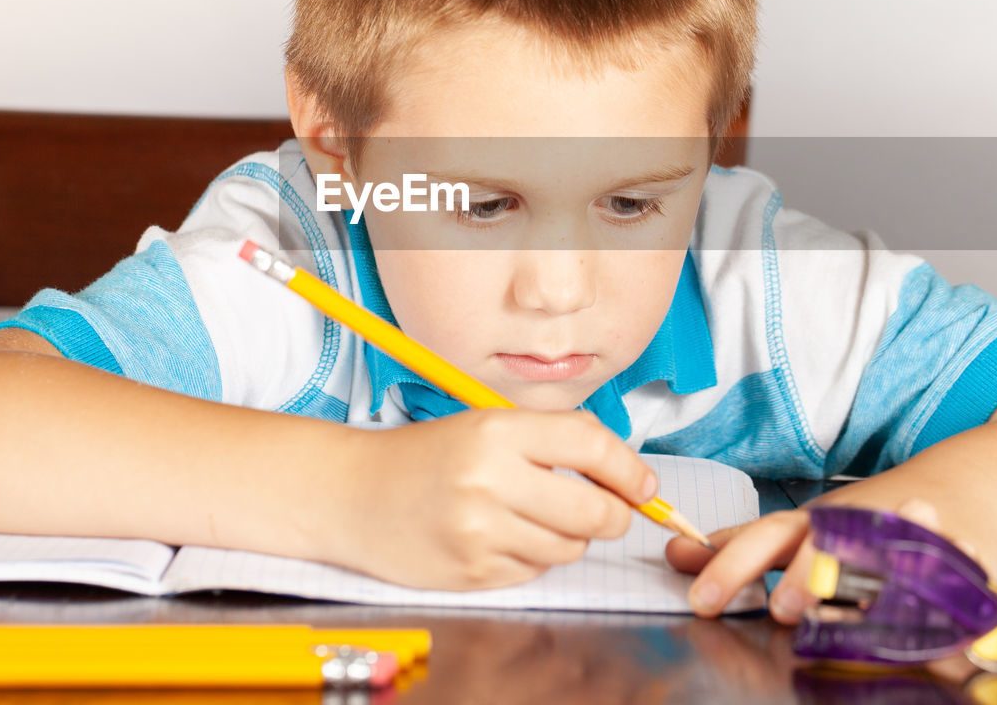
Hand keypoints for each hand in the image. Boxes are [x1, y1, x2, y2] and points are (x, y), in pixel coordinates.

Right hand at [326, 409, 657, 589]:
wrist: (351, 494)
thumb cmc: (424, 457)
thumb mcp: (485, 426)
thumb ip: (552, 440)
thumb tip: (625, 471)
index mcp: (495, 430)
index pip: (591, 447)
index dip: (631, 470)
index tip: (645, 484)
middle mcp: (488, 479)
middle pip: (594, 512)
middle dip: (614, 515)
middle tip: (608, 509)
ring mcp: (479, 530)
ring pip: (570, 547)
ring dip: (568, 537)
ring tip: (535, 516)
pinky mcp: (471, 571)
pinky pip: (535, 571)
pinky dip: (532, 557)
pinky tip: (502, 536)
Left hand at [664, 475, 996, 624]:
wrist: (959, 489)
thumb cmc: (863, 519)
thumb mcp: (800, 529)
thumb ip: (741, 547)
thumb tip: (674, 552)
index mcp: (813, 525)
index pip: (764, 539)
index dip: (732, 566)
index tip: (701, 599)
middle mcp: (856, 527)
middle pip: (822, 546)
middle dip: (801, 577)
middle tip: (783, 610)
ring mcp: (908, 539)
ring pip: (883, 561)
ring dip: (867, 586)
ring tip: (846, 616)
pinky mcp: (961, 558)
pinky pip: (953, 584)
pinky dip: (946, 606)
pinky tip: (940, 638)